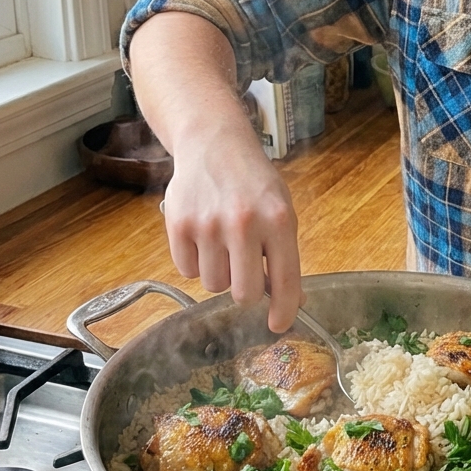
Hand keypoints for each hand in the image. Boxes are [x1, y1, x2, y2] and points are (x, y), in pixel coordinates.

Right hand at [163, 114, 301, 332]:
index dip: (283, 310)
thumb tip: (290, 301)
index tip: (279, 325)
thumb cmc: (253, 183)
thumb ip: (284, 254)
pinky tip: (203, 235)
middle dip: (246, 291)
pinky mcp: (179, 225)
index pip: (284, 280)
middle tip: (244, 272)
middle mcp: (244, 224)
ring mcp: (209, 225)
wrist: (214, 144)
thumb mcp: (281, 210)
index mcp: (279, 220)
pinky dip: (196, 261)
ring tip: (223, 243)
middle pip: (244, 293)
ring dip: (219, 273)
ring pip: (213, 285)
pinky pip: (188, 270)